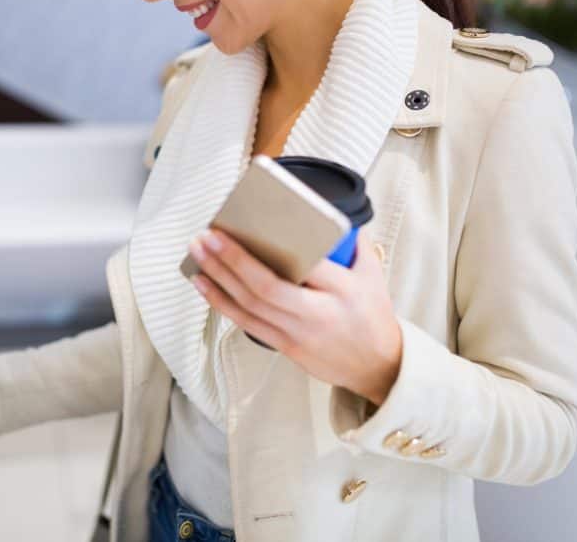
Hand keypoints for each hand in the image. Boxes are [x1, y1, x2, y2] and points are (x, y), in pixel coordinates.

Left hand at [188, 227, 402, 406]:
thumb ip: (353, 243)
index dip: (278, 245)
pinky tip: (203, 283)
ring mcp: (298, 333)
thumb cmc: (372, 315)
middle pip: (267, 286)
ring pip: (250, 305)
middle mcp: (318, 313)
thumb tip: (328, 210)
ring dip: (218, 278)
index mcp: (344, 290)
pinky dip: (221, 302)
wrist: (378, 366)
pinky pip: (246, 323)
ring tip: (198, 252)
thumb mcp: (373, 275)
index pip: (308, 264)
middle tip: (209, 235)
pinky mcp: (285, 346)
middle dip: (233, 259)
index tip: (253, 223)